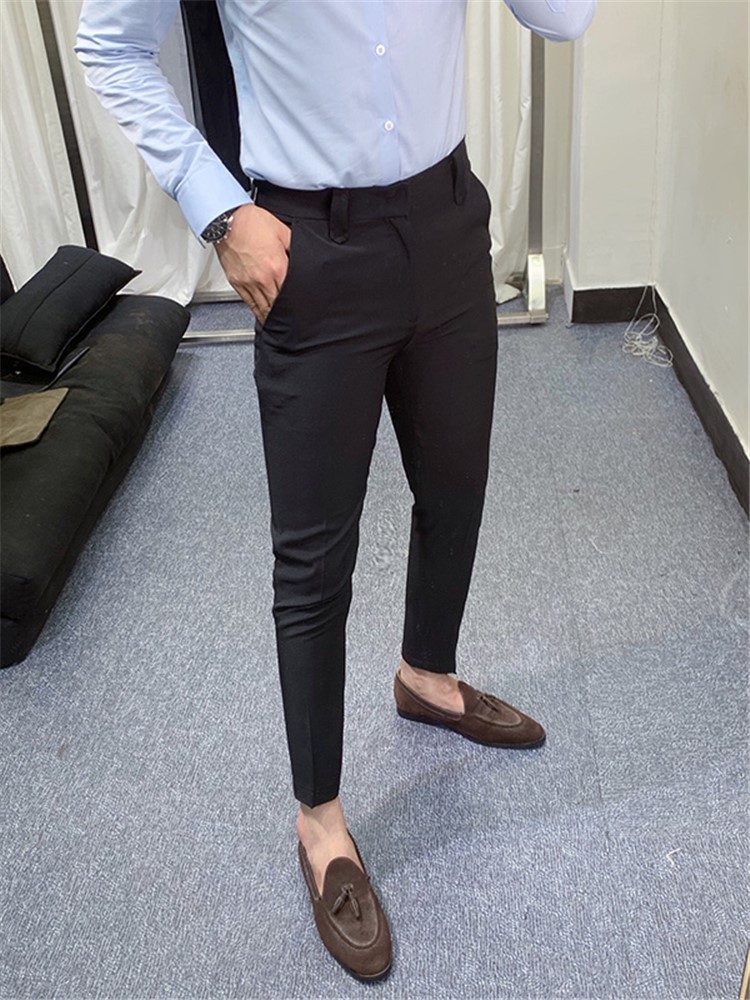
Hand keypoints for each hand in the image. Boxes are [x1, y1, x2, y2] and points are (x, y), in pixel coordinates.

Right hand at [214, 204, 290, 323]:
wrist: (228, 219)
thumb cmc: (252, 222)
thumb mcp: (283, 232)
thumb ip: (294, 248)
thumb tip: (302, 259)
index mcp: (278, 267)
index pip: (290, 293)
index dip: (296, 302)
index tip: (301, 308)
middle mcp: (263, 279)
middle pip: (277, 304)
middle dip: (284, 313)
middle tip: (292, 320)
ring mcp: (248, 282)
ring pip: (263, 308)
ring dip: (271, 316)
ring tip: (278, 323)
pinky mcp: (237, 283)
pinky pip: (249, 303)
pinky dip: (257, 312)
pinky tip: (262, 316)